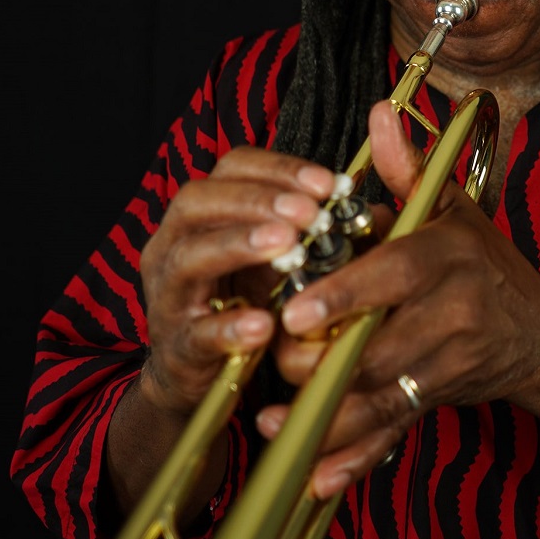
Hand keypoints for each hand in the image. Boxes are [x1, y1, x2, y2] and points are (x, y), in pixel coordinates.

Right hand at [137, 145, 336, 413]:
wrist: (197, 369)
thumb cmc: (242, 300)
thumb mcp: (274, 257)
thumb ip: (310, 231)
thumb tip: (370, 211)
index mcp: (201, 213)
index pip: (231, 169)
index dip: (278, 169)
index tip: (327, 183)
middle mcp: (173, 244)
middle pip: (198, 202)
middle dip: (259, 201)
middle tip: (310, 212)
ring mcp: (169, 294)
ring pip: (190, 257)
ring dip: (241, 245)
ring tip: (288, 244)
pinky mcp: (177, 347)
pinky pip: (197, 333)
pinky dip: (230, 327)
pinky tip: (265, 324)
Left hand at [260, 100, 539, 498]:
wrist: (538, 332)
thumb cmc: (482, 261)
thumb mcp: (449, 208)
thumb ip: (406, 168)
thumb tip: (379, 111)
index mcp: (445, 255)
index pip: (394, 273)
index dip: (347, 294)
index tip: (297, 311)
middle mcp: (453, 310)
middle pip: (379, 345)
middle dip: (321, 359)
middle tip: (275, 357)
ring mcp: (450, 361)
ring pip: (382, 396)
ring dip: (327, 416)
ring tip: (274, 418)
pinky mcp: (441, 398)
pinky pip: (396, 431)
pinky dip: (356, 457)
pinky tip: (315, 474)